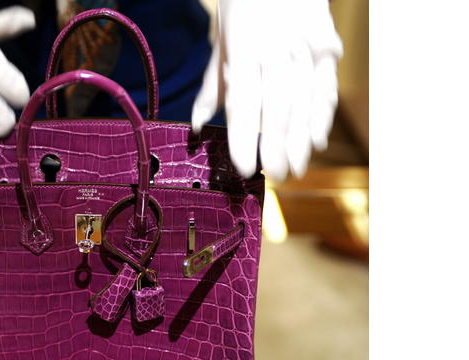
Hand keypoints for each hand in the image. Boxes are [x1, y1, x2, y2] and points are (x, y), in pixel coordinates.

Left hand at [192, 0, 342, 179]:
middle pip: (279, 108)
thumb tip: (196, 129)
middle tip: (276, 177)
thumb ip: (211, 89)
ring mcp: (306, 48)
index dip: (245, 138)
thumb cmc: (243, 10)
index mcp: (244, 50)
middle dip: (278, 148)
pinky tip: (316, 142)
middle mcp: (277, 50)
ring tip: (295, 169)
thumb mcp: (221, 45)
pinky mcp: (328, 46)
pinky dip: (322, 117)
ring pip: (306, 103)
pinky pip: (326, 88)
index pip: (244, 102)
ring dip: (302, 141)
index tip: (246, 168)